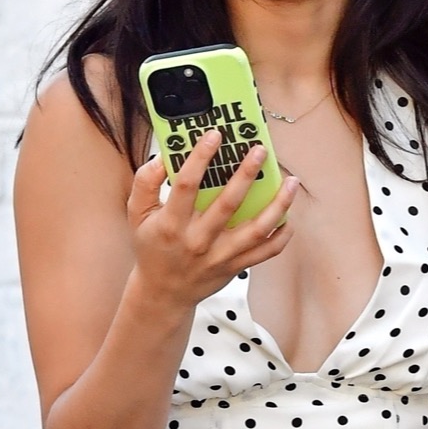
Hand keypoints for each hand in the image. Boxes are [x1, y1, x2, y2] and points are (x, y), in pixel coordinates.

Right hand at [127, 129, 297, 311]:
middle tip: (260, 150)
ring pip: (257, 228)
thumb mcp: (137, 215)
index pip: (187, 185)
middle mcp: (198, 240)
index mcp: (171, 225)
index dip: (201, 157)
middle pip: (228, 203)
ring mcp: (220, 255)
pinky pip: (267, 251)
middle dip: (247, 174)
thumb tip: (163, 157)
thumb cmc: (153, 248)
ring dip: (278, 203)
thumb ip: (145, 183)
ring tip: (291, 181)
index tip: (215, 135)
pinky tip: (289, 215)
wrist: (163, 293)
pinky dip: (282, 235)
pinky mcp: (236, 266)